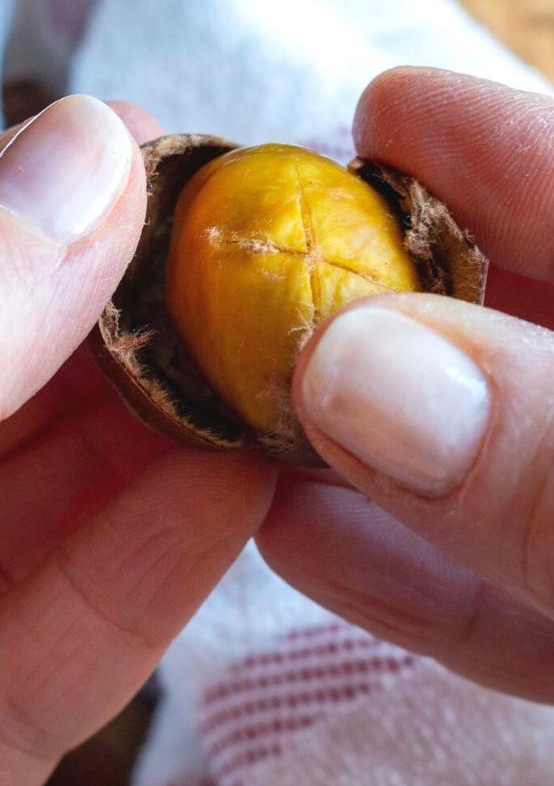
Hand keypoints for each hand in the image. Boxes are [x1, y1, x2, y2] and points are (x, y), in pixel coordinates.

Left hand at [0, 97, 276, 785]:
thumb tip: (90, 155)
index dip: (33, 204)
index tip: (160, 152)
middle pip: (2, 383)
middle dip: (139, 317)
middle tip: (267, 265)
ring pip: (53, 505)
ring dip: (183, 432)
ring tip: (292, 362)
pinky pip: (72, 633)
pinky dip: (168, 558)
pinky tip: (254, 479)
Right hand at [257, 69, 553, 712]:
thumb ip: (551, 461)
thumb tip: (365, 362)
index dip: (512, 154)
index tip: (393, 109)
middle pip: (539, 340)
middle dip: (409, 292)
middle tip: (282, 250)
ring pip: (495, 469)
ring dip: (366, 433)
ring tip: (249, 383)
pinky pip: (494, 602)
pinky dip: (399, 572)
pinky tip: (293, 528)